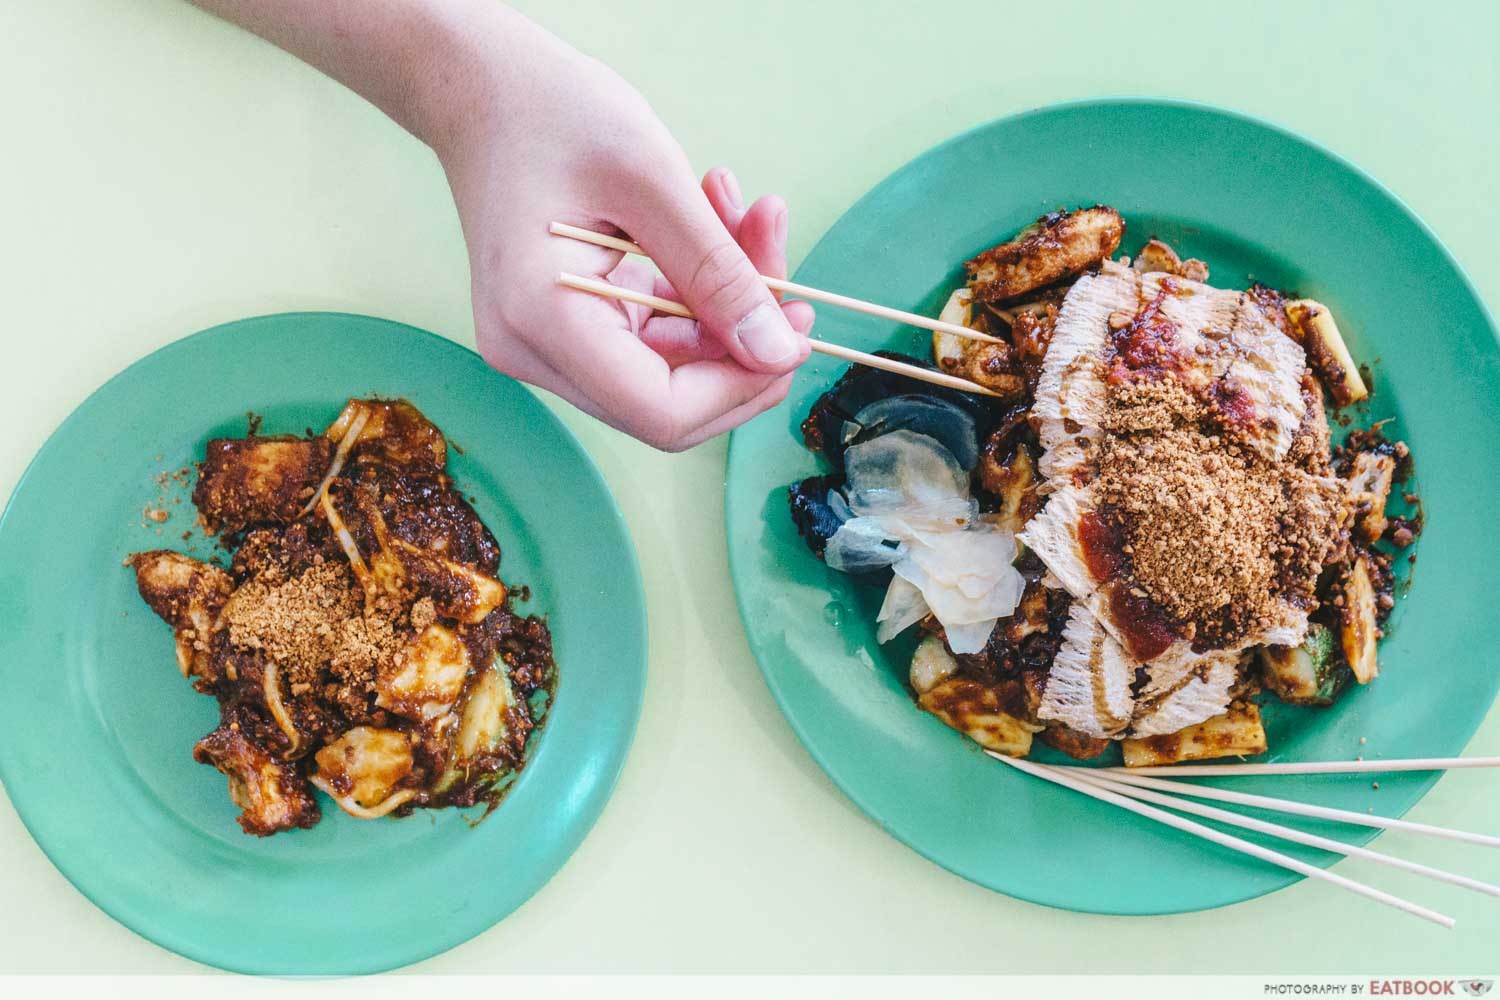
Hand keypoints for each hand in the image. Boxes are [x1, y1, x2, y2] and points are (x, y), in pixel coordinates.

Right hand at [436, 37, 812, 450]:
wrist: (481, 89)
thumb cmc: (553, 112)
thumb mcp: (653, 179)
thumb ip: (719, 272)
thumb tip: (779, 353)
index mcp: (540, 319)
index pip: (660, 411)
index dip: (741, 385)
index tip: (795, 328)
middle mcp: (532, 351)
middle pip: (669, 402)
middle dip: (741, 342)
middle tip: (788, 272)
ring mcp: (545, 346)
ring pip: (671, 368)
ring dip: (726, 306)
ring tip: (751, 216)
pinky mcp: (565, 328)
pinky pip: (654, 338)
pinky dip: (697, 293)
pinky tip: (715, 223)